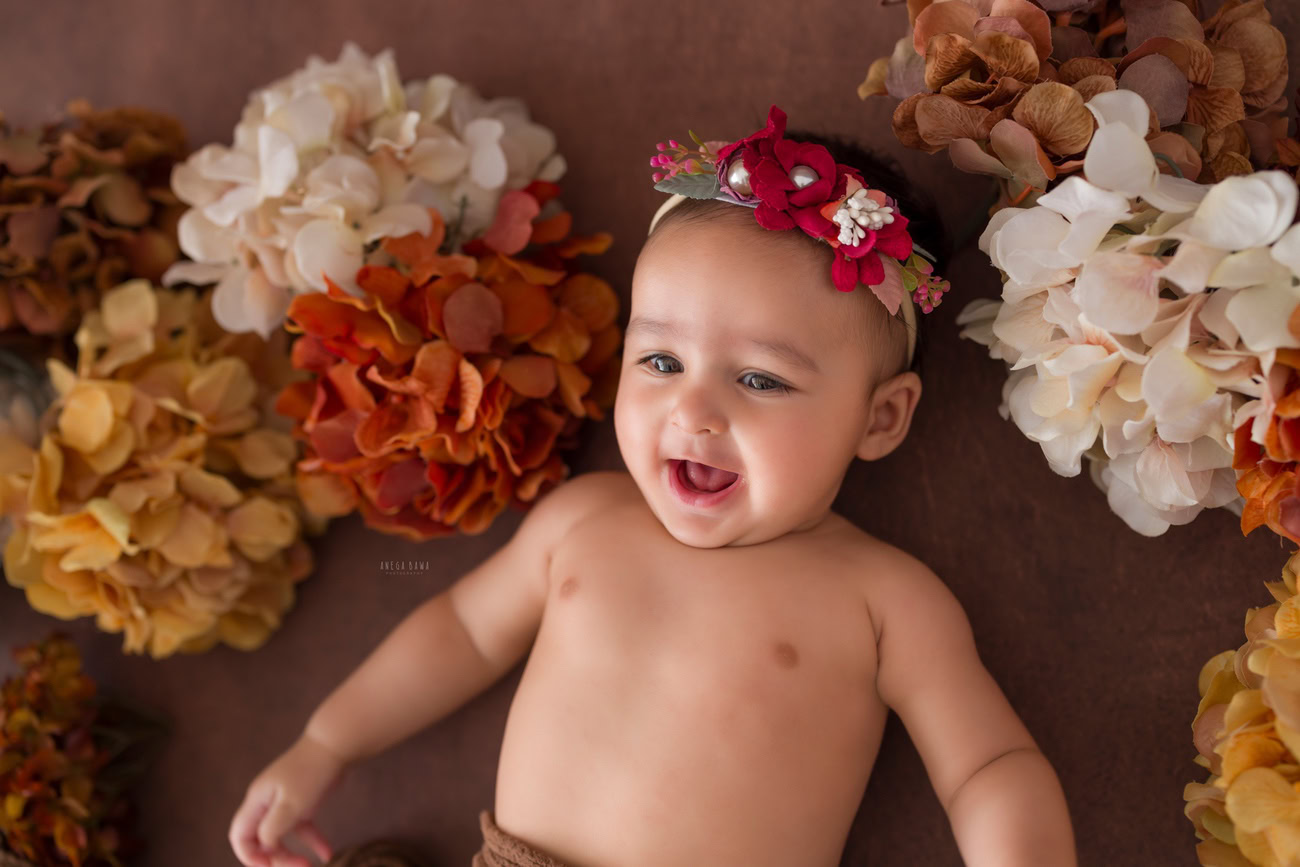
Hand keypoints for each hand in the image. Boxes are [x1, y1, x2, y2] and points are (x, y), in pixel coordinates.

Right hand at [229, 734, 344, 866]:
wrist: (336, 744)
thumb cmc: (311, 772)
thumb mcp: (291, 804)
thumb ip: (273, 828)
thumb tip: (264, 846)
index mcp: (257, 801)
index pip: (240, 836)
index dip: (249, 856)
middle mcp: (266, 803)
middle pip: (262, 841)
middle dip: (277, 858)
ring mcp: (284, 802)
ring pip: (281, 838)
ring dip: (293, 854)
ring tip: (312, 865)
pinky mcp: (303, 802)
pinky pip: (303, 828)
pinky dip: (313, 841)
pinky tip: (327, 853)